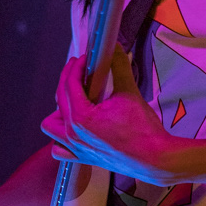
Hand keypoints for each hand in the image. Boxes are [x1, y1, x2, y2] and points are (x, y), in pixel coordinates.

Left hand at [41, 49, 178, 184]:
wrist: (154, 159)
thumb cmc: (143, 129)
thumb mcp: (130, 93)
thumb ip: (119, 67)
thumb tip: (115, 47)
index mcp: (81, 117)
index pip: (70, 84)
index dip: (76, 67)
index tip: (85, 58)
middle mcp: (73, 133)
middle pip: (60, 99)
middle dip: (69, 80)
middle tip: (81, 70)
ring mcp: (75, 148)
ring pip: (51, 125)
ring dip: (59, 111)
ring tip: (75, 101)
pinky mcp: (82, 158)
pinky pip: (59, 150)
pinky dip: (60, 139)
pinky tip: (74, 129)